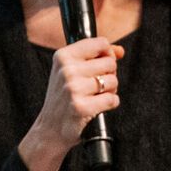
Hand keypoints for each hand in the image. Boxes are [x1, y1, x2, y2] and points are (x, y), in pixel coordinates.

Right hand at [18, 36, 124, 170]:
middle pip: (110, 63)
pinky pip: (112, 100)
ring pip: (113, 81)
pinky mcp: (82, 106)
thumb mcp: (71, 71)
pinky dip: (109, 104)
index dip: (107, 54)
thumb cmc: (63, 97)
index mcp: (62, 56)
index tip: (100, 65)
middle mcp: (67, 70)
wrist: (50, 128)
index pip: (101, 43)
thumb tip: (120, 51)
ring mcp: (73, 88)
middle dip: (108, 75)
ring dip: (109, 91)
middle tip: (94, 86)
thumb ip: (96, 57)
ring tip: (93, 96)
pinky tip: (96, 107)